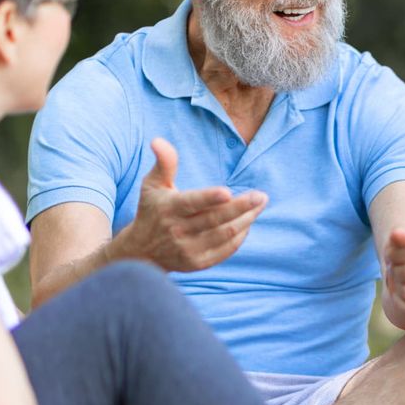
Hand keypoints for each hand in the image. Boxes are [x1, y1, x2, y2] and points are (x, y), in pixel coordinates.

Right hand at [118, 138, 266, 270]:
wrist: (142, 252)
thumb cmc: (153, 210)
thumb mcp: (152, 185)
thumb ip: (164, 163)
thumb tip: (158, 140)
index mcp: (169, 209)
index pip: (191, 203)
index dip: (209, 198)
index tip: (228, 192)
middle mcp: (178, 231)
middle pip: (215, 219)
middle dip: (241, 207)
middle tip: (262, 196)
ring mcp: (188, 250)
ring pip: (225, 234)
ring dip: (246, 220)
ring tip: (260, 205)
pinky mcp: (198, 263)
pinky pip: (226, 249)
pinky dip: (240, 235)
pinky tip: (247, 222)